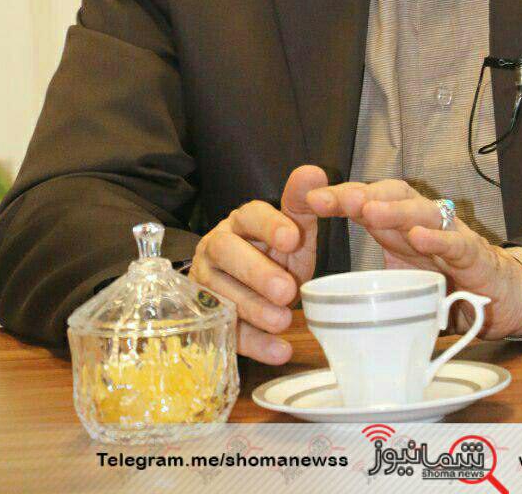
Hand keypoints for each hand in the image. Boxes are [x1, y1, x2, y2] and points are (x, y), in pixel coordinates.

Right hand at [189, 164, 327, 363]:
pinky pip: (227, 333)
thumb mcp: (292, 229)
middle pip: (227, 254)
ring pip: (222, 295)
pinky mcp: (209, 321)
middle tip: (288, 291)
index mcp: (240, 222)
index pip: (250, 214)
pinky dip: (254, 344)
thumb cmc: (273, 254)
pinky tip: (279, 350)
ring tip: (284, 321)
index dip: (270, 226)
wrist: (254, 291)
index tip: (294, 239)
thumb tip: (315, 171)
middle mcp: (216, 248)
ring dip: (253, 310)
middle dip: (256, 272)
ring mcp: (207, 285)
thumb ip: (302, 202)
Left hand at [305, 179, 521, 338]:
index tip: (310, 199)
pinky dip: (438, 238)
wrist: (499, 295)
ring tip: (369, 211)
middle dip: (362, 195)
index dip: (341, 197)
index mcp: (399, 226)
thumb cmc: (445, 282)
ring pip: (422, 211)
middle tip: (333, 199)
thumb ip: (367, 283)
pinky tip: (418, 236)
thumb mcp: (399, 281)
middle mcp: (422, 221)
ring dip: (394, 210)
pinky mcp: (474, 255)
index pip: (369, 200)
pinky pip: (455, 242)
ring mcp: (449, 234)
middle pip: (392, 196)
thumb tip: (320, 302)